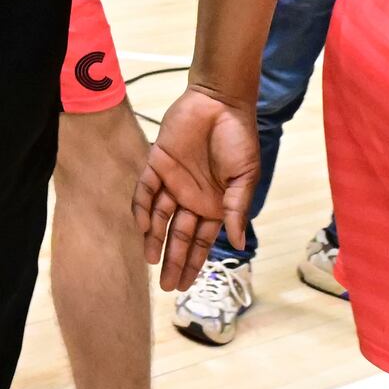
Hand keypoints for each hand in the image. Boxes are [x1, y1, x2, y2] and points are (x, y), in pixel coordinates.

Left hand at [133, 90, 259, 290]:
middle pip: (179, 236)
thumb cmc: (238, 138)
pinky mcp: (156, 164)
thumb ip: (237, 209)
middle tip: (167, 286)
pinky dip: (143, 209)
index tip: (187, 285)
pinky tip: (143, 227)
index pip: (202, 240)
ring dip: (155, 240)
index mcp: (215, 204)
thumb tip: (237, 244)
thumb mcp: (245, 176)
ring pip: (160, 218)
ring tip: (151, 262)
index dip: (195, 262)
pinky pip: (146, 191)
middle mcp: (192, 197)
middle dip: (174, 261)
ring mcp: (173, 182)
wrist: (219, 102)